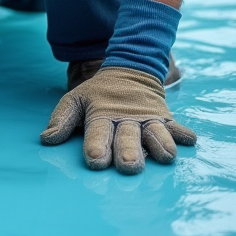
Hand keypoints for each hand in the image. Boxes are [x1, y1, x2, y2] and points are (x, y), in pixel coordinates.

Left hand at [40, 66, 195, 173]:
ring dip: (160, 144)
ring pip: (155, 133)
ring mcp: (147, 118)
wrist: (130, 70)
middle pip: (128, 137)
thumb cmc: (98, 94)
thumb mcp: (75, 100)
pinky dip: (182, 133)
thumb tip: (45, 140)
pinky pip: (176, 126)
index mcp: (101, 114)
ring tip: (166, 156)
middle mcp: (126, 119)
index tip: (96, 159)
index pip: (98, 132)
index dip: (97, 146)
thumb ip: (62, 119)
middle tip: (128, 165)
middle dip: (128, 151)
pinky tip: (190, 140)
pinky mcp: (164, 118)